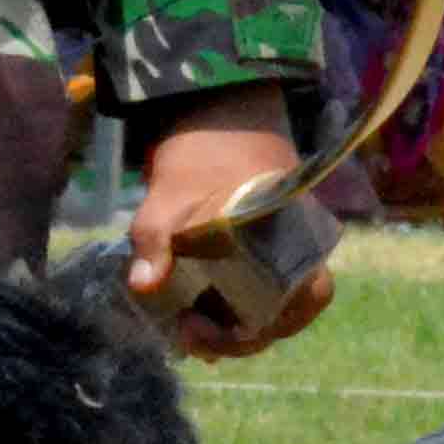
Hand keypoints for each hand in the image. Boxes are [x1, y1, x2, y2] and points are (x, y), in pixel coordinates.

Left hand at [124, 88, 327, 354]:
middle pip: (281, 315)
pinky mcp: (262, 247)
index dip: (254, 333)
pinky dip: (228, 306)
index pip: (299, 305)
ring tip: (185, 329)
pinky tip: (192, 313)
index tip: (201, 330)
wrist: (216, 107)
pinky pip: (255, 287)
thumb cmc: (202, 151)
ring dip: (230, 324)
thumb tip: (143, 285)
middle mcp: (300, 250)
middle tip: (186, 336)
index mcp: (297, 240)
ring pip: (268, 305)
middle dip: (233, 337)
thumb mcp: (171, 195)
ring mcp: (283, 249)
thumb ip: (156, 238)